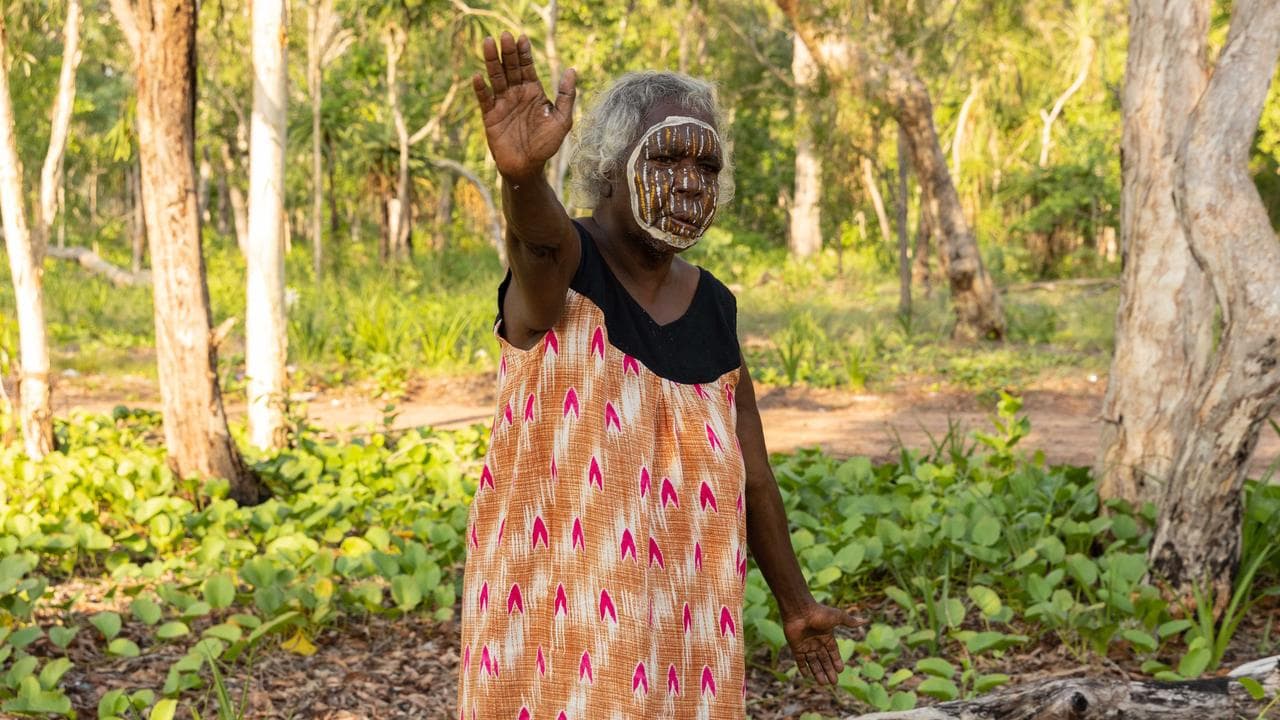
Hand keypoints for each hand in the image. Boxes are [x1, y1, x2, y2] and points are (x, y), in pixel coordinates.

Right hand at [472, 32, 576, 182]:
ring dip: (492, 61)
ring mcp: (502, 103)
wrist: (528, 167)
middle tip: (504, 35)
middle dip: (507, 52)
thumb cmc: (546, 145)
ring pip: (495, 77)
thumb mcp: (562, 121)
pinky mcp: (490, 116)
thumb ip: (566, 97)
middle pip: (510, 67)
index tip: (522, 38)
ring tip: (488, 43)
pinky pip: (484, 99)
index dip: (524, 53)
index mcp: (533, 92)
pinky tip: (478, 76)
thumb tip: (572, 70)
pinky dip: (481, 88)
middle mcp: (516, 94)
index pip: (527, 67)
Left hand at [783, 601, 865, 685]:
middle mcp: (816, 641)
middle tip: (834, 682)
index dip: (836, 661)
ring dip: (818, 672)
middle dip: (829, 670)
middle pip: (824, 659)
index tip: (840, 670)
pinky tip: (807, 676)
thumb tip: (865, 621)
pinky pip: (800, 660)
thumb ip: (849, 622)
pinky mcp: (796, 647)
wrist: (800, 610)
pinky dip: (803, 667)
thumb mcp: (837, 617)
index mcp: (826, 635)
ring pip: (813, 662)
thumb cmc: (819, 612)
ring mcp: (805, 645)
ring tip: (823, 684)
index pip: (833, 651)